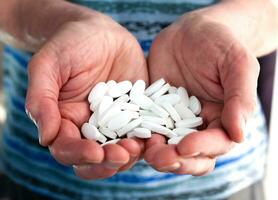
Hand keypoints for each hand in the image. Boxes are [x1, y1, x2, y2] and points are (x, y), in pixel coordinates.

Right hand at [25, 12, 147, 178]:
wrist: (100, 32)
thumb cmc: (69, 44)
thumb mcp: (48, 65)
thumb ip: (41, 99)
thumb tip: (45, 138)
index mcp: (65, 120)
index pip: (66, 148)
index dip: (79, 154)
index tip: (94, 152)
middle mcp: (89, 126)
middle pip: (95, 158)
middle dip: (106, 162)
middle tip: (121, 155)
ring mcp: (115, 122)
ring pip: (120, 151)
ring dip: (128, 156)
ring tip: (138, 147)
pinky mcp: (136, 113)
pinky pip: (142, 133)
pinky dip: (147, 140)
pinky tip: (155, 137)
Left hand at [145, 12, 258, 174]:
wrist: (189, 31)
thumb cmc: (218, 44)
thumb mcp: (236, 64)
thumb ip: (241, 98)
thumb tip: (239, 135)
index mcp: (221, 119)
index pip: (216, 144)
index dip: (202, 148)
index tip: (185, 146)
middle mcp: (197, 126)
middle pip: (190, 156)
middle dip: (176, 160)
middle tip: (159, 158)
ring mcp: (172, 121)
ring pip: (166, 148)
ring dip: (155, 154)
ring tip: (144, 150)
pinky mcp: (152, 112)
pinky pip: (145, 128)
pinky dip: (138, 136)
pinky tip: (129, 135)